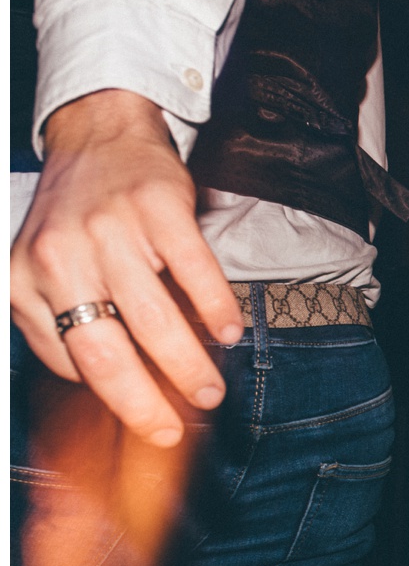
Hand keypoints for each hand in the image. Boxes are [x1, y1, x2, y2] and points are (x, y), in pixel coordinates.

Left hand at [12, 89, 242, 446]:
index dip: (110, 397)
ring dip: (187, 366)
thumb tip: (128, 393)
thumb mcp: (55, 269)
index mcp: (23, 280)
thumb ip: (75, 322)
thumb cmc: (83, 218)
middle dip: (143, 402)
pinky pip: (193, 272)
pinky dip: (215, 309)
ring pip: (151, 320)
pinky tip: (228, 332)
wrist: (100, 136)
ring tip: (211, 391)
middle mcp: (56, 256)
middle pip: (102, 352)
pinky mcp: (156, 208)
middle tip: (173, 429)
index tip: (147, 420)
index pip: (66, 360)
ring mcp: (107, 230)